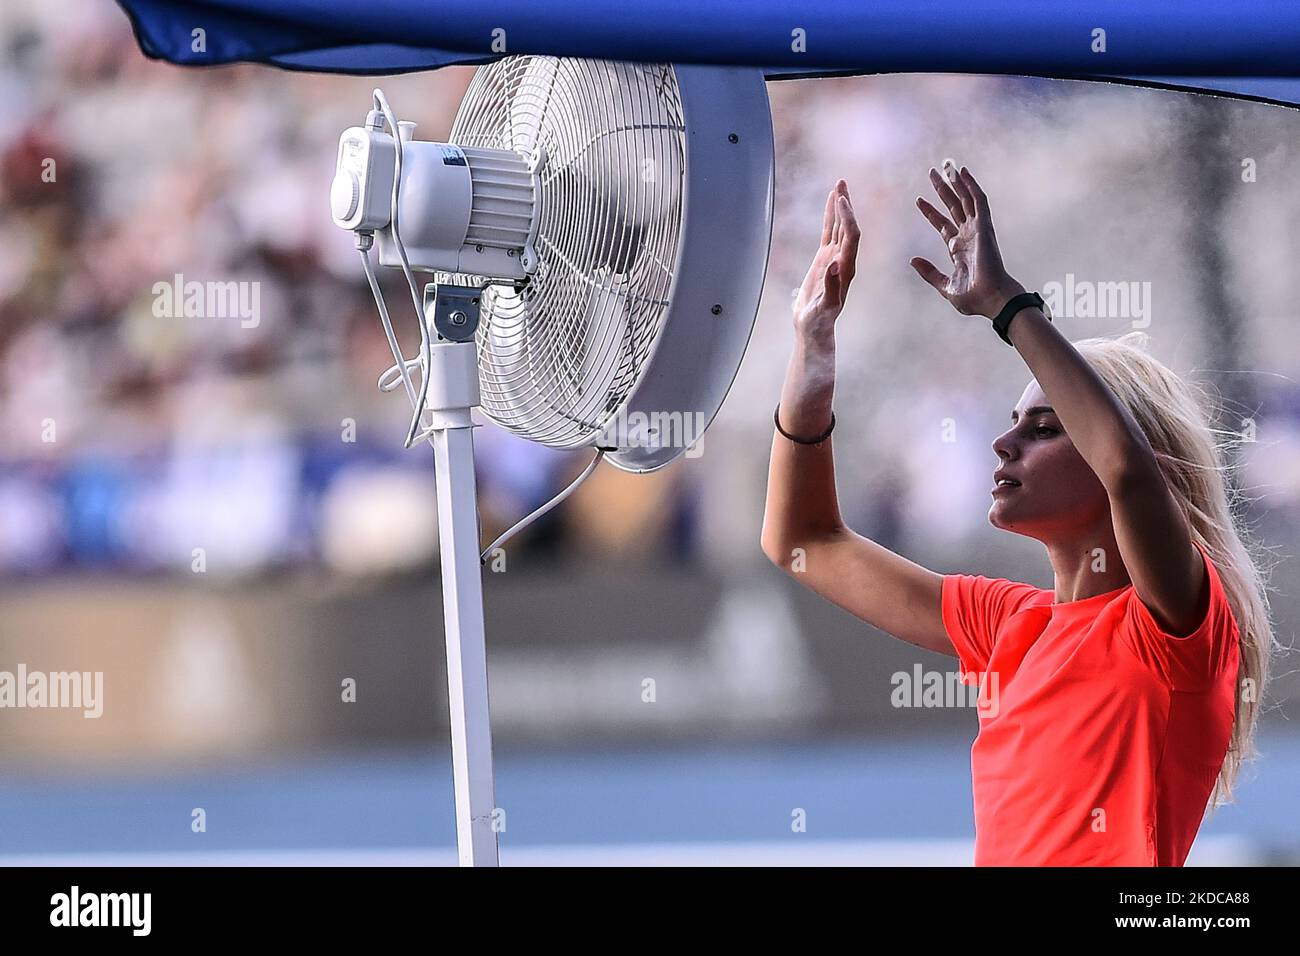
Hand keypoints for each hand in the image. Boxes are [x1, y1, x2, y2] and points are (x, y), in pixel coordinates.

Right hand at [794, 179, 858, 339]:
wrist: (814, 327)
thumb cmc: (820, 321)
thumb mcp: (826, 307)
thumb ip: (831, 287)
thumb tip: (834, 265)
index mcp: (846, 269)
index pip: (851, 236)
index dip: (847, 218)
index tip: (841, 201)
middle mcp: (843, 259)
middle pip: (848, 226)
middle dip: (846, 204)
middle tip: (842, 182)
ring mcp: (834, 257)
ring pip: (839, 226)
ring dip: (840, 206)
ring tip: (839, 184)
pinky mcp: (824, 259)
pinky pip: (828, 233)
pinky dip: (830, 217)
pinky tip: (830, 202)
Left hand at [910, 166, 1024, 318]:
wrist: (991, 299)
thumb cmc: (974, 298)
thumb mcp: (945, 285)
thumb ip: (929, 272)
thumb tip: (912, 260)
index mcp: (959, 249)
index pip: (943, 224)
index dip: (931, 212)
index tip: (918, 200)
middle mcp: (968, 236)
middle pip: (953, 206)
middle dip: (942, 189)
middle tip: (932, 172)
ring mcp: (977, 230)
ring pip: (965, 199)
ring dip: (955, 182)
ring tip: (945, 165)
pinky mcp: (985, 226)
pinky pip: (978, 200)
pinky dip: (971, 185)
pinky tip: (963, 172)